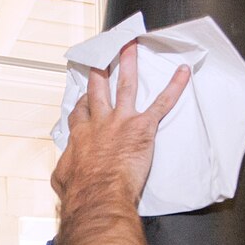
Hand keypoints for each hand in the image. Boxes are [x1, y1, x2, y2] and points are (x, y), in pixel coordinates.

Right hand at [52, 41, 190, 213]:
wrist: (97, 195)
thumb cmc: (80, 191)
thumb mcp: (61, 179)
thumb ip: (64, 168)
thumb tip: (63, 172)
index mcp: (80, 135)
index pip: (80, 113)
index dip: (83, 103)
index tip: (84, 96)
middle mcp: (99, 123)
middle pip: (98, 90)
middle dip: (100, 72)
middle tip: (102, 57)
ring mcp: (120, 122)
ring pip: (126, 87)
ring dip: (129, 65)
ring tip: (130, 48)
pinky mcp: (142, 128)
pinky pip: (161, 104)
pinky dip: (174, 87)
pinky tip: (183, 73)